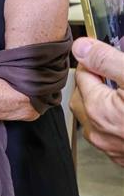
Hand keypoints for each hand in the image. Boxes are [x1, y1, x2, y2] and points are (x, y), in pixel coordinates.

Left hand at [71, 38, 123, 165]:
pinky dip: (114, 120)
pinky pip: (109, 133)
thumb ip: (107, 61)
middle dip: (94, 81)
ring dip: (102, 101)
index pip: (81, 74)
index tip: (106, 55)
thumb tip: (82, 48)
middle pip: (83, 97)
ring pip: (94, 117)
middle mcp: (100, 132)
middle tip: (113, 71)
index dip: (94, 61)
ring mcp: (111, 147)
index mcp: (98, 109)